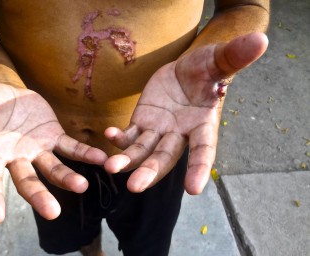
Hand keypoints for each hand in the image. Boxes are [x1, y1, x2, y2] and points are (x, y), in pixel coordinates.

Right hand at [0, 81, 106, 222]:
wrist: (7, 92)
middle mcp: (16, 157)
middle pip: (27, 181)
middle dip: (39, 196)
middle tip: (52, 212)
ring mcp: (37, 150)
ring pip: (54, 168)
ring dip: (68, 178)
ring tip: (82, 185)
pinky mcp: (54, 138)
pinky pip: (71, 148)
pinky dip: (85, 154)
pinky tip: (100, 159)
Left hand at [104, 32, 267, 193]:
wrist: (185, 70)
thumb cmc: (206, 67)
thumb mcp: (218, 59)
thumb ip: (234, 56)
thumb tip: (260, 39)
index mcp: (203, 125)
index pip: (204, 150)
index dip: (200, 168)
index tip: (194, 189)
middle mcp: (180, 134)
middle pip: (165, 157)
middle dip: (150, 171)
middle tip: (135, 186)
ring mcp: (159, 131)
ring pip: (143, 151)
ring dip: (127, 160)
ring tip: (110, 167)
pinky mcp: (143, 123)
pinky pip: (130, 135)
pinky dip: (120, 138)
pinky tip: (109, 136)